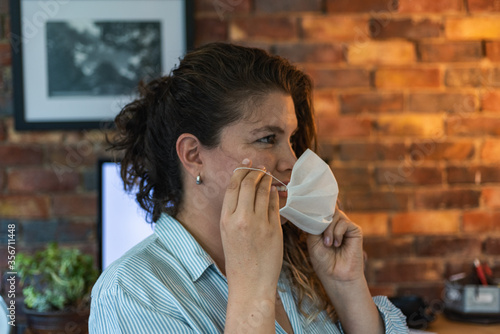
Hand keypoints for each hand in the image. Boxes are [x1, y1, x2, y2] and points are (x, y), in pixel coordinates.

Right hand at [220, 159, 282, 293]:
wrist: (250, 284)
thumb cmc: (238, 260)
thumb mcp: (228, 233)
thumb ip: (233, 212)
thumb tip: (243, 188)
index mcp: (226, 219)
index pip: (233, 186)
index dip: (241, 171)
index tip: (247, 164)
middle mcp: (241, 219)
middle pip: (248, 183)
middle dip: (255, 172)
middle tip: (261, 168)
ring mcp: (258, 224)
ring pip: (263, 191)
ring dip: (267, 180)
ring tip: (268, 176)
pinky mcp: (274, 230)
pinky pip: (275, 204)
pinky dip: (275, 195)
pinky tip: (275, 191)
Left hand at [307, 208, 363, 282]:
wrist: (336, 275)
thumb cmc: (323, 261)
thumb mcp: (312, 240)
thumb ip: (315, 224)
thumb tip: (317, 209)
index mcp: (325, 226)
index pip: (322, 210)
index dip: (317, 209)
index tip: (310, 212)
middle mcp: (335, 224)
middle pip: (329, 209)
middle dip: (322, 221)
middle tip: (321, 237)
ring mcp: (345, 227)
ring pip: (336, 214)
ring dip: (329, 229)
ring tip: (328, 244)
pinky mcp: (355, 231)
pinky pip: (344, 222)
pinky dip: (337, 232)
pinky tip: (337, 244)